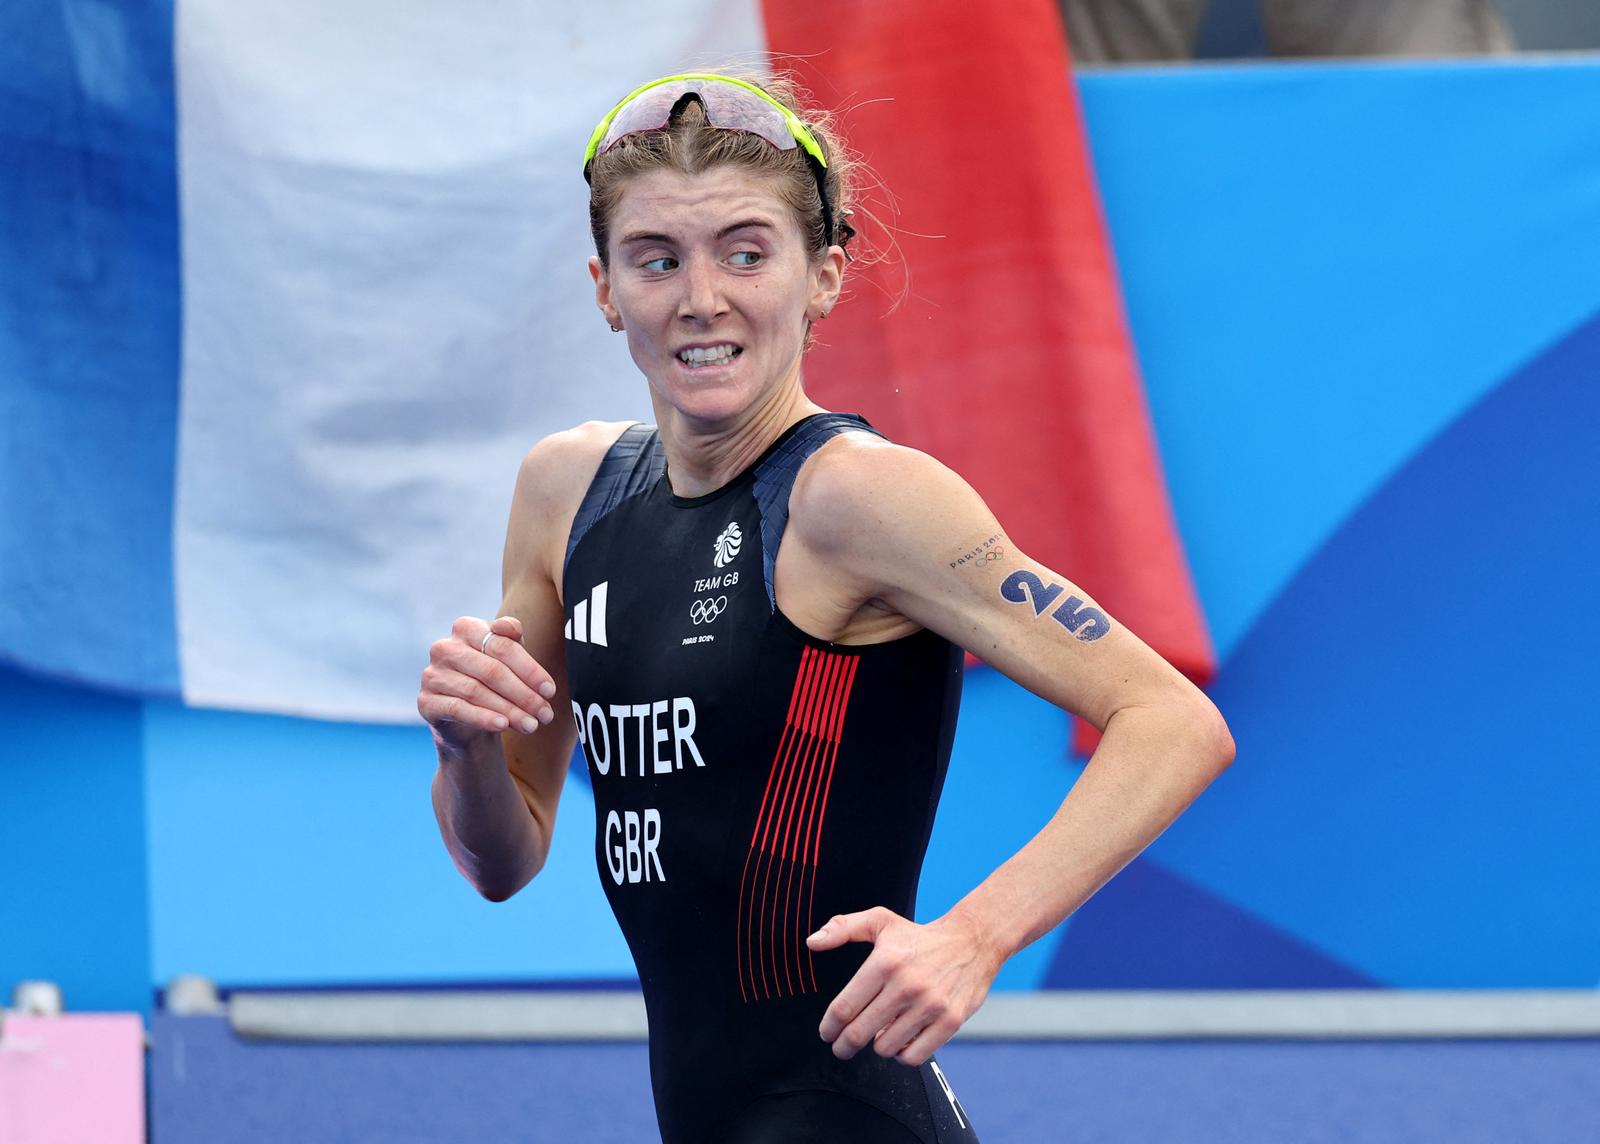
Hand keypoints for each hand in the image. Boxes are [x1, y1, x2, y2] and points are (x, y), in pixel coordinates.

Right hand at [418, 615, 557, 751]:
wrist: (469, 720)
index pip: (502, 646)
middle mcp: (444, 647)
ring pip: (476, 691)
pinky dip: (483, 718)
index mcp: (466, 628)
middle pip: (491, 670)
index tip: (550, 691)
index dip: (530, 669)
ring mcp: (432, 674)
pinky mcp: (426, 701)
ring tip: (531, 725)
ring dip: (509, 711)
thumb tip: (511, 627)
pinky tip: (503, 726)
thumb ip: (512, 640)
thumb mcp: (508, 658)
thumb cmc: (493, 682)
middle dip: (523, 694)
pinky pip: (458, 708)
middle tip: (545, 713)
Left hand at [808, 906, 1001, 1066]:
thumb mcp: (880, 922)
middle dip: (843, 1046)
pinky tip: (900, 1040)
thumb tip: (812, 942)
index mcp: (885, 962)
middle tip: (841, 1047)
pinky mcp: (950, 1021)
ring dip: (876, 1045)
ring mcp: (930, 1005)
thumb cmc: (919, 936)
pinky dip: (902, 1054)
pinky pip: (914, 1056)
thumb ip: (842, 928)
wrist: (971, 942)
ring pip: (885, 1047)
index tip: (826, 1033)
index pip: (844, 1008)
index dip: (829, 1027)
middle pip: (859, 1033)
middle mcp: (907, 985)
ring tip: (879, 1033)